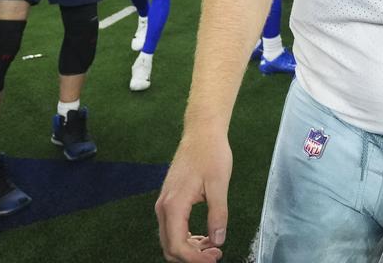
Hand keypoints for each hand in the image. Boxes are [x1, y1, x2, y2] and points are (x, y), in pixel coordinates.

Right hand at [155, 133, 232, 262]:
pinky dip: (186, 237)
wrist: (202, 132)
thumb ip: (218, 214)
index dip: (194, 258)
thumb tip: (218, 239)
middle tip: (216, 255)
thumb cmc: (211, 153)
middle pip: (169, 246)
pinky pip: (173, 227)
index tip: (215, 258)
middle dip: (191, 256)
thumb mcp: (219, 184)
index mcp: (174, 205)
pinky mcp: (169, 199)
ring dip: (189, 248)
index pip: (177, 245)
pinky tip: (204, 236)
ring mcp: (164, 203)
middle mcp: (163, 207)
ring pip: (170, 238)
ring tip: (213, 247)